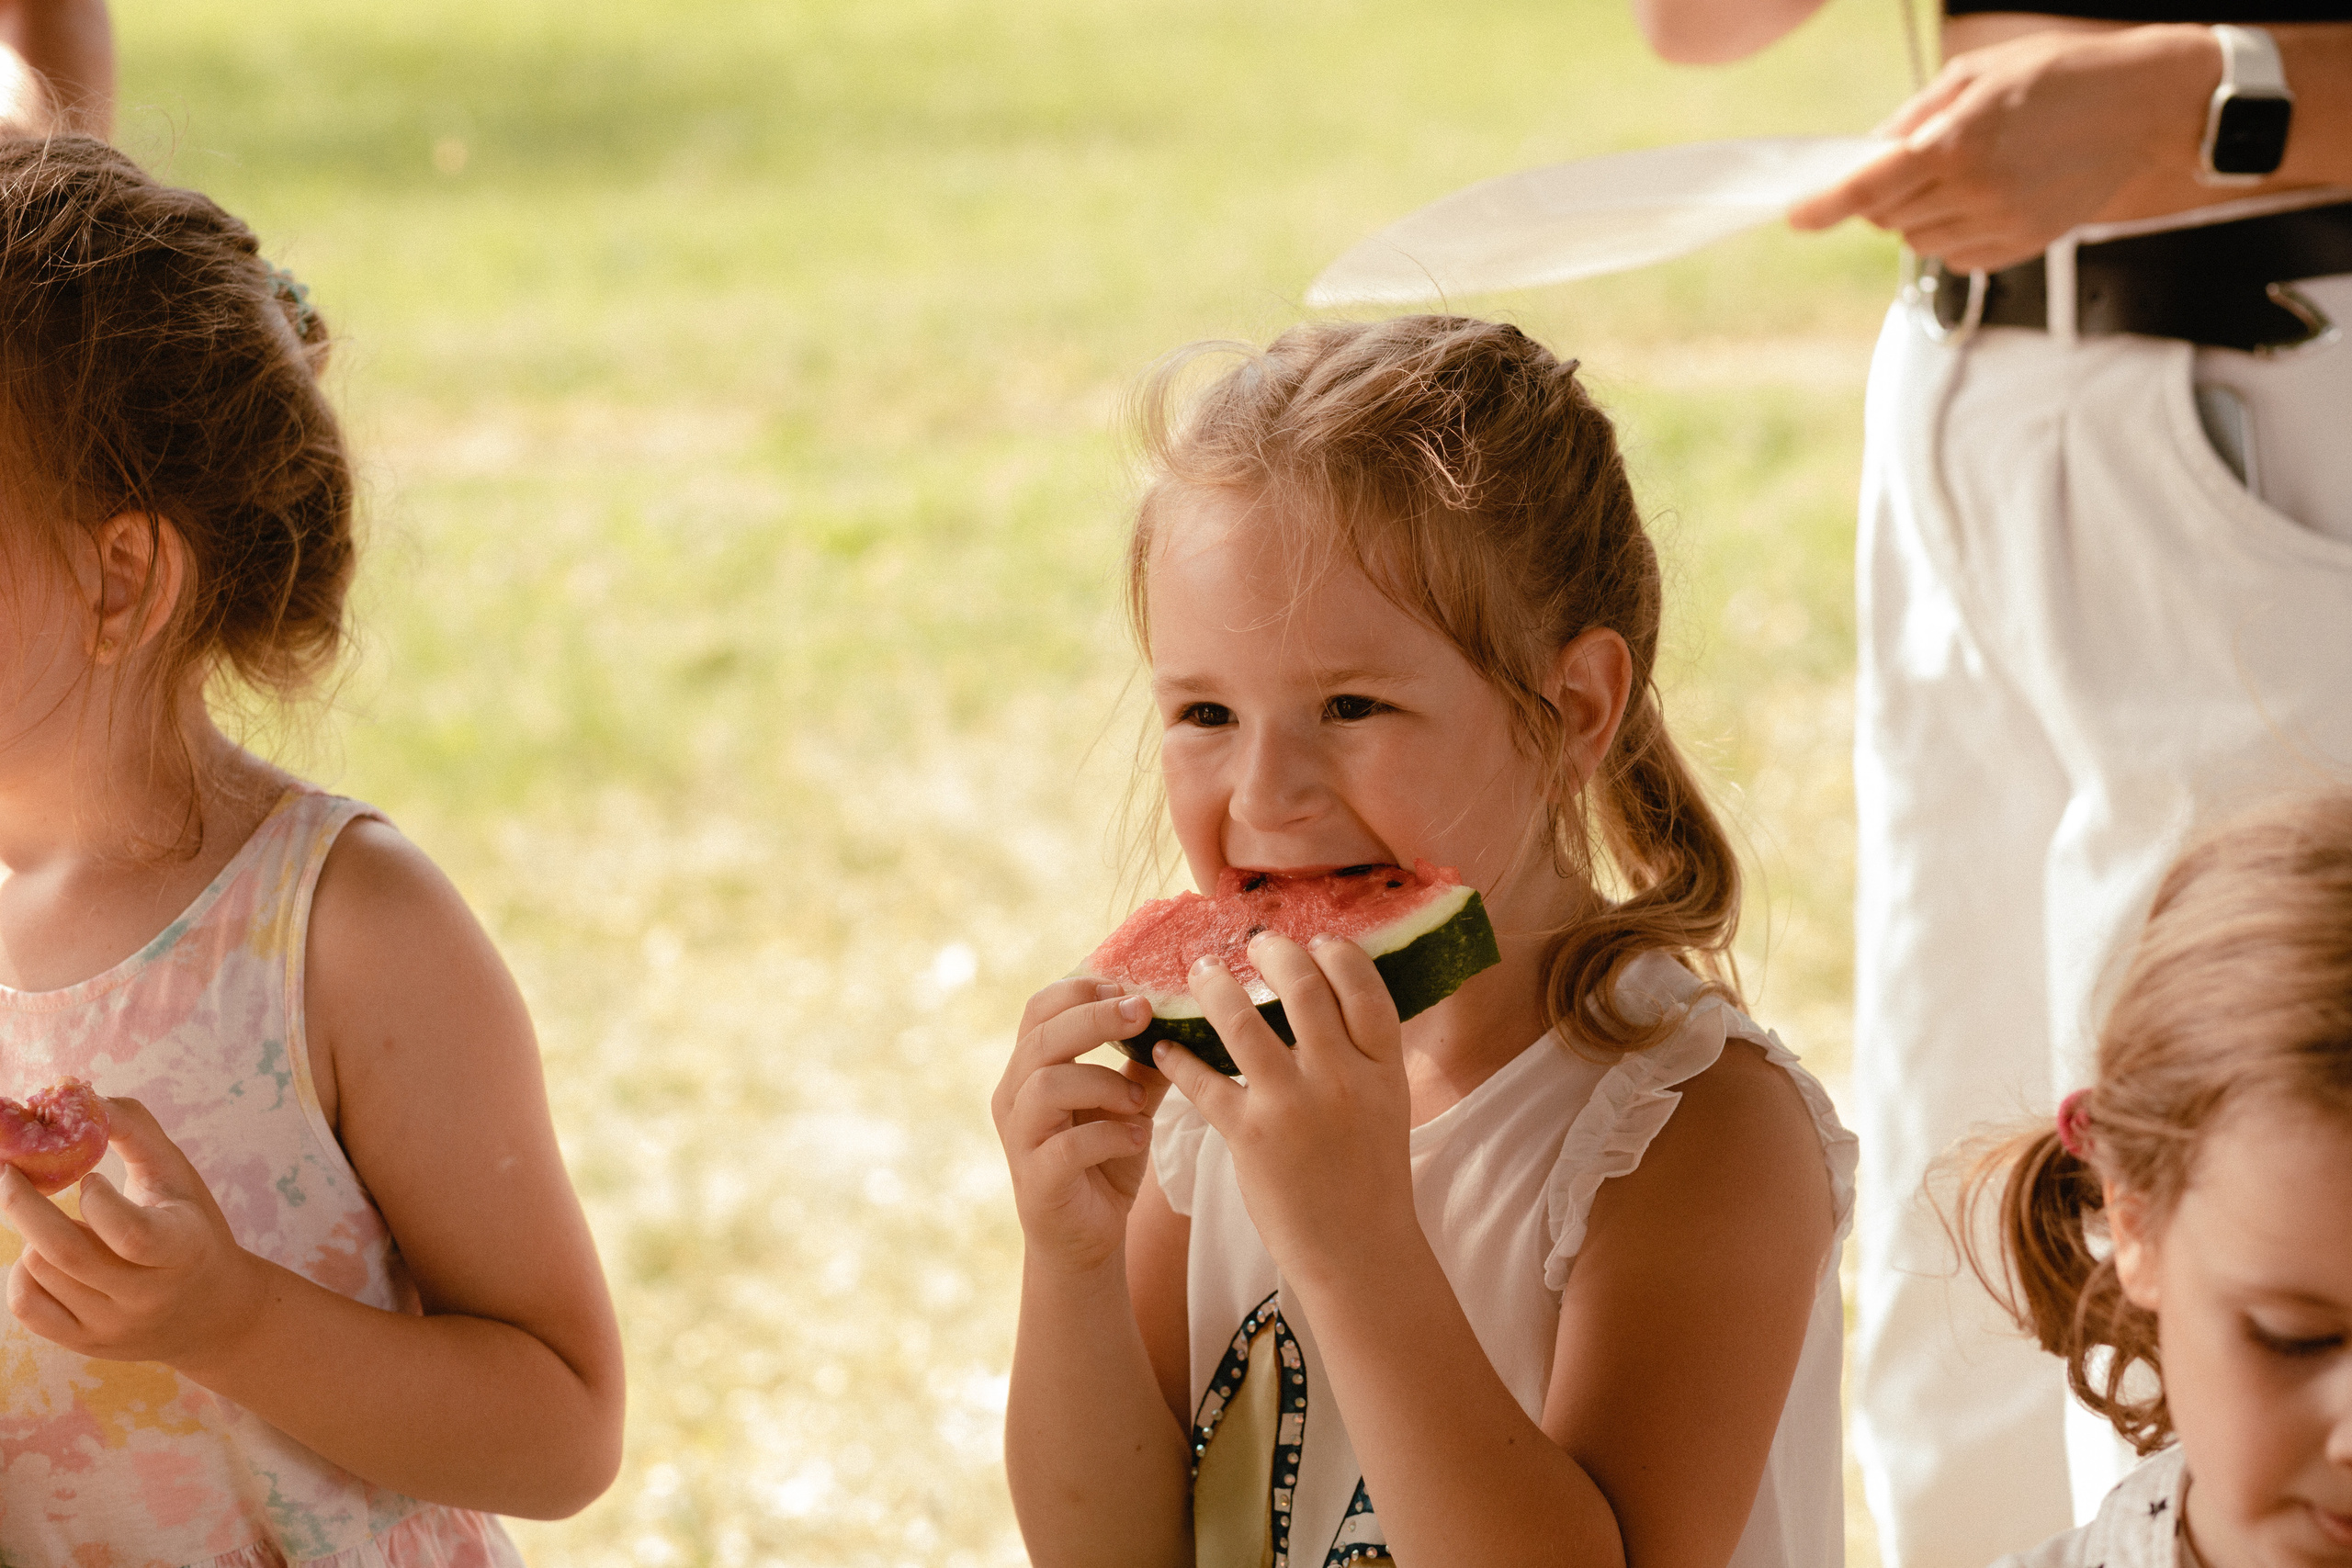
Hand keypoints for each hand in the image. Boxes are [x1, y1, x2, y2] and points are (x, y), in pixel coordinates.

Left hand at [1, 1096, 268, 1367]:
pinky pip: (27, 1306)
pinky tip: (41, 1254)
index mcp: (182, 1248)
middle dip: (23, 1204)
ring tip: (55, 1222)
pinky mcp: (85, 1343)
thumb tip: (82, 1096)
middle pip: (65, 1252)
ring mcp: (113, 1325)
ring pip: (41, 1270)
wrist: (214, 1312)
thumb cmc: (192, 1226)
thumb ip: (135, 1131)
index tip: (89, 1178)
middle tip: (7, 1171)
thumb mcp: (178, 1176)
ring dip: (35, 1234)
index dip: (98, 1202)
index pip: (130, 1234)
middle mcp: (148, 1294)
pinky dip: (23, 1271)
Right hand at [993, 979, 1167, 1276]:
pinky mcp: (1038, 1180)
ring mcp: (1022, 1139)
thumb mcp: (1127, 1104)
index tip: (1127, 987)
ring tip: (1140, 1099)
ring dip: (1103, 1082)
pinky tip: (1138, 1138)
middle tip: (1142, 1012)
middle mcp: (1015, 1097)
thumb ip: (1144, 1063)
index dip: (1079, 989)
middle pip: (1043, 1038)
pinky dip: (1109, 1136)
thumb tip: (1183, 1018)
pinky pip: (1068, 1146)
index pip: (1039, 1009)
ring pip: (1048, 1084)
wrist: (1084, 1240)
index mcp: (1031, 1068)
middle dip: (1096, 1018)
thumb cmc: (1101, 1161)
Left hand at [1150, 934, 1416, 1284]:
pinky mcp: (1251, 1137)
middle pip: (1303, 987)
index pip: (1363, 985)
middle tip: (1255, 944)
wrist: (1359, 1252)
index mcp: (1383, 1068)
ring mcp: (1294, 1106)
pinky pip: (1203, 1082)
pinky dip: (1179, 1058)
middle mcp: (1343, 1078)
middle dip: (1274, 954)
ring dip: (1214, 987)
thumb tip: (1331, 999)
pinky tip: (1165, 1047)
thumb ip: (1362, 1055)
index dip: (1336, 953)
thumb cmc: (1371, 1176)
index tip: (1315, 941)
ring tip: (1200, 972)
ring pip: (1242, 1022)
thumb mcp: (1386, 1105)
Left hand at [1789, 24, 2214, 270]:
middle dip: (1882, 198)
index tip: (1794, 216)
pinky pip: (1956, 256)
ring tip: (1963, 173)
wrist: (2145, 107)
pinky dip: (1952, 232)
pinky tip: (1986, 196)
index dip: (1824, 205)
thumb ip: (1912, 119)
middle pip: (1887, 219)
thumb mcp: (1976, 75)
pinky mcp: (2021, 247)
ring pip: (1918, 241)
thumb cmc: (2058, 77)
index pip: (1868, 187)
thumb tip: (1865, 156)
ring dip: (1918, 215)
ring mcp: (2000, 224)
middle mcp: (1974, 191)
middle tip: (1914, 165)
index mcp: (1957, 142)